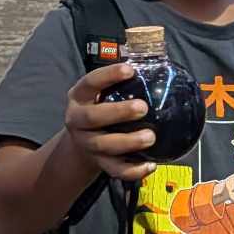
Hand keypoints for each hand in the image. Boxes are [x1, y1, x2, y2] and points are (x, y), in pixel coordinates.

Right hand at [62, 62, 155, 184]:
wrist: (80, 142)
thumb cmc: (98, 108)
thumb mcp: (99, 93)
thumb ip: (120, 82)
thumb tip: (156, 62)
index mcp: (78, 97)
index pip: (90, 82)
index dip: (108, 75)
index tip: (130, 70)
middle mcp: (77, 120)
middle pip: (93, 118)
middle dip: (118, 112)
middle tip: (143, 107)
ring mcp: (86, 144)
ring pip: (104, 145)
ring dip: (129, 142)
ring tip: (151, 136)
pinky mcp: (98, 164)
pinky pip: (115, 170)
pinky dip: (133, 170)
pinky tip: (151, 165)